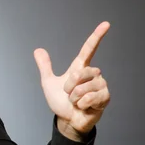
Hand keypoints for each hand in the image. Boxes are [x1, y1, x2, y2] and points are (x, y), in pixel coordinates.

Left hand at [34, 22, 110, 140]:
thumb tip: (38, 50)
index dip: (97, 36)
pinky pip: (90, 98)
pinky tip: (83, 107)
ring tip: (76, 102)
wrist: (67, 120)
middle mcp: (93, 74)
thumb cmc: (61, 102)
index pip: (89, 49)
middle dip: (70, 86)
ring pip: (85, 87)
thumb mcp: (49, 83)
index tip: (106, 24)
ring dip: (75, 97)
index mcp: (81, 68)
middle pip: (80, 72)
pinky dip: (82, 104)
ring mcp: (101, 85)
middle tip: (69, 95)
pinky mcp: (105, 97)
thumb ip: (45, 67)